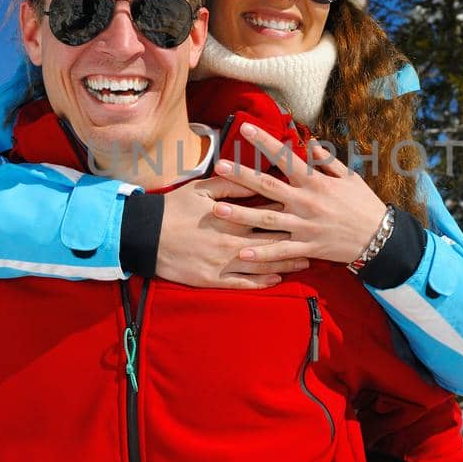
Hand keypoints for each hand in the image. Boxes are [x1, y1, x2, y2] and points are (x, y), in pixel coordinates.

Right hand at [153, 175, 309, 288]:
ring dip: (286, 263)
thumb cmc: (174, 209)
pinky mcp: (214, 280)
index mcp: (231, 217)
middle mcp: (232, 242)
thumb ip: (231, 185)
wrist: (145, 236)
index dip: (288, 213)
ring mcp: (224, 263)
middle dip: (296, 240)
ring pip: (263, 265)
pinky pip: (244, 284)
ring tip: (305, 261)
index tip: (305, 210)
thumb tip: (256, 178)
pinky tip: (277, 280)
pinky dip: (262, 282)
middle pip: (272, 242)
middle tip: (317, 239)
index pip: (266, 214)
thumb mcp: (201, 189)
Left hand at [212, 122, 389, 266]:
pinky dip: (261, 253)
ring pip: (266, 220)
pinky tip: (241, 253)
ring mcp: (305, 226)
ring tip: (217, 209)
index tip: (244, 128)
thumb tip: (311, 141)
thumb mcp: (349, 177)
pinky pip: (280, 251)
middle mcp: (306, 202)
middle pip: (267, 186)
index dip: (264, 141)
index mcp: (315, 182)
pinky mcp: (307, 247)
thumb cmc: (363, 204)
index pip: (285, 157)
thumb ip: (327, 160)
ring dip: (240, 215)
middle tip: (218, 166)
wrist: (380, 237)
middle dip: (241, 176)